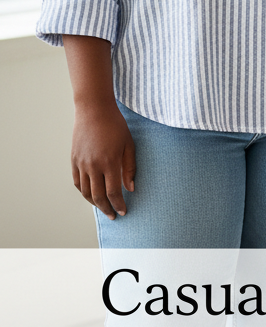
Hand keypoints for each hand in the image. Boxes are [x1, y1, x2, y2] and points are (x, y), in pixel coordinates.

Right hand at [71, 102, 135, 219]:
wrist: (94, 111)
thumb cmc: (116, 125)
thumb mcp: (128, 144)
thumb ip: (130, 167)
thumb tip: (130, 188)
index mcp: (109, 162)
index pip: (113, 192)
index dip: (118, 204)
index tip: (123, 211)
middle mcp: (93, 166)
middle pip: (98, 196)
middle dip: (107, 208)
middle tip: (113, 216)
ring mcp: (81, 164)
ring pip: (86, 192)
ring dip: (94, 203)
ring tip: (103, 207)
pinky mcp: (74, 161)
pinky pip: (78, 182)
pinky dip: (84, 192)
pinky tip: (91, 195)